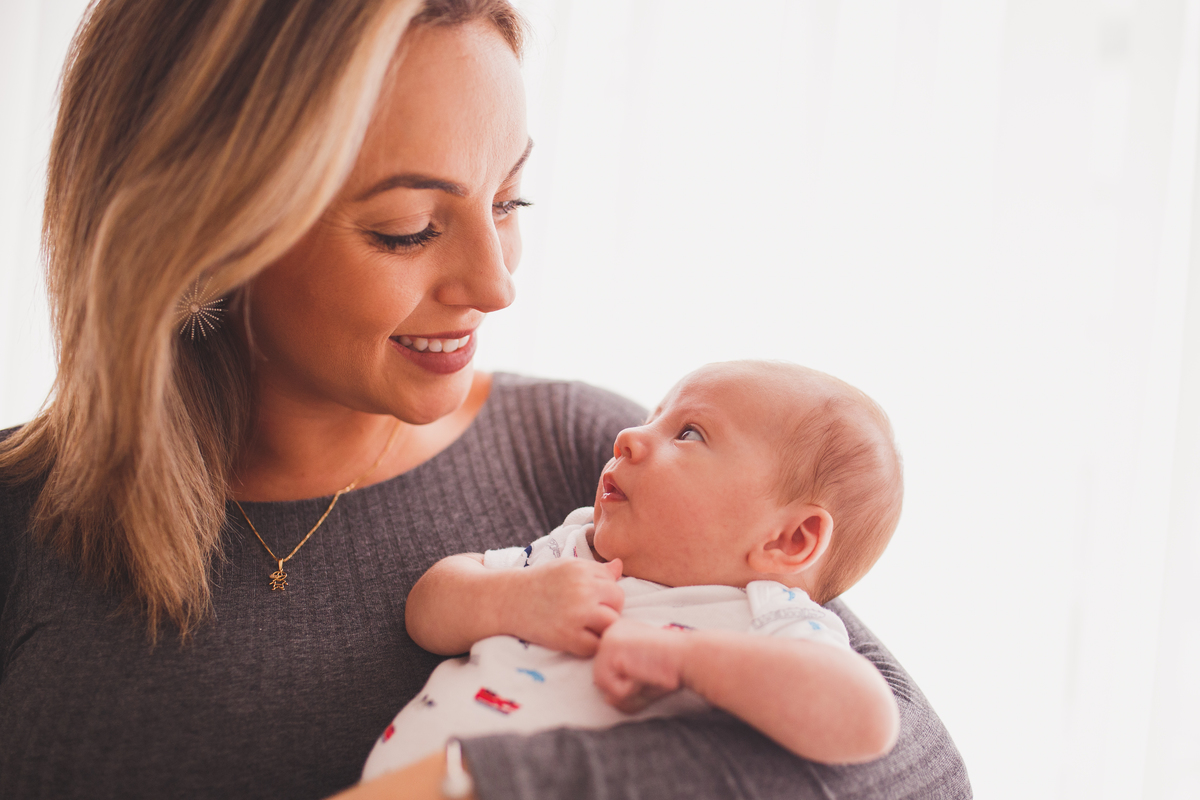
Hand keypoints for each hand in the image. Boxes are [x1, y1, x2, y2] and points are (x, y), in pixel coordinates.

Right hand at [503, 557, 623, 656]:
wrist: (510, 601)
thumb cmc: (542, 582)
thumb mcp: (567, 567)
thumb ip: (595, 569)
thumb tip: (620, 566)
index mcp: (582, 569)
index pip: (614, 582)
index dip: (604, 591)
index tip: (589, 596)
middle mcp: (581, 589)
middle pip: (618, 601)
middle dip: (608, 607)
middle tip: (589, 612)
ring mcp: (576, 614)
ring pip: (612, 623)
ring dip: (602, 627)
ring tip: (586, 625)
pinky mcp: (568, 637)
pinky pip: (595, 645)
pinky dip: (589, 645)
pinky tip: (576, 637)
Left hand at [593, 618, 688, 712]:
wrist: (690, 657)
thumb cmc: (673, 669)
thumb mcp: (643, 679)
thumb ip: (624, 688)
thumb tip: (607, 699)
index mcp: (619, 634)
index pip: (608, 674)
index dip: (631, 683)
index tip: (652, 669)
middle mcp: (610, 632)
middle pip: (601, 681)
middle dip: (627, 689)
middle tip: (651, 673)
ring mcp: (608, 639)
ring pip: (604, 687)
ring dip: (630, 691)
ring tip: (648, 672)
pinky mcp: (611, 649)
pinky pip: (613, 690)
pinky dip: (632, 691)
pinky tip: (645, 672)